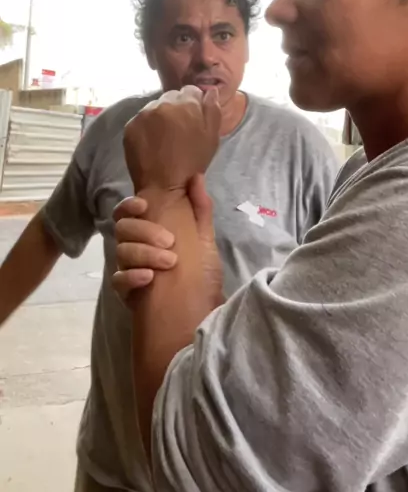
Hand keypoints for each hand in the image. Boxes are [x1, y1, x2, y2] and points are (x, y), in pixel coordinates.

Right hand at [112, 174, 223, 307]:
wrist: (201, 315)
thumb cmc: (201, 276)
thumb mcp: (205, 242)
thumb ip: (200, 210)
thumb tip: (196, 177)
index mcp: (150, 231)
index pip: (127, 211)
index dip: (129, 205)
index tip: (145, 205)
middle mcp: (135, 247)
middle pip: (122, 228)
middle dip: (145, 231)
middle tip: (170, 241)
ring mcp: (129, 269)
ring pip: (121, 251)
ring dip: (145, 253)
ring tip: (169, 262)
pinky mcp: (127, 292)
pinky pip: (118, 280)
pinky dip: (132, 276)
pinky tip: (149, 278)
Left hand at [123, 86, 220, 193]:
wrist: (163, 186)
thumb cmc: (192, 163)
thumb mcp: (212, 137)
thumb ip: (213, 109)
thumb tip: (210, 90)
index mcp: (186, 104)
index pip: (191, 90)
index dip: (194, 104)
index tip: (193, 119)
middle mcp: (163, 103)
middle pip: (172, 97)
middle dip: (177, 108)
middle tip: (179, 129)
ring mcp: (144, 114)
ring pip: (156, 106)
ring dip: (161, 116)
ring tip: (165, 137)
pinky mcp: (131, 125)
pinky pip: (142, 118)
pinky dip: (147, 126)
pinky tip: (153, 141)